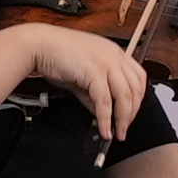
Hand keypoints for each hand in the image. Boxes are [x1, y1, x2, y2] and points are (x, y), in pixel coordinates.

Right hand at [11, 22, 154, 144]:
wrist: (38, 44)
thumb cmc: (57, 55)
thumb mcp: (83, 76)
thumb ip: (95, 94)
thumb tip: (103, 113)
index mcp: (114, 52)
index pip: (138, 78)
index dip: (138, 99)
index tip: (131, 114)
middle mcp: (114, 56)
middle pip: (135, 89)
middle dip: (132, 113)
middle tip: (124, 128)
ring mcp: (105, 62)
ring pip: (124, 96)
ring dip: (122, 119)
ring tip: (117, 133)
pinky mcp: (93, 71)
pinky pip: (104, 101)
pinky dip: (105, 119)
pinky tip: (103, 129)